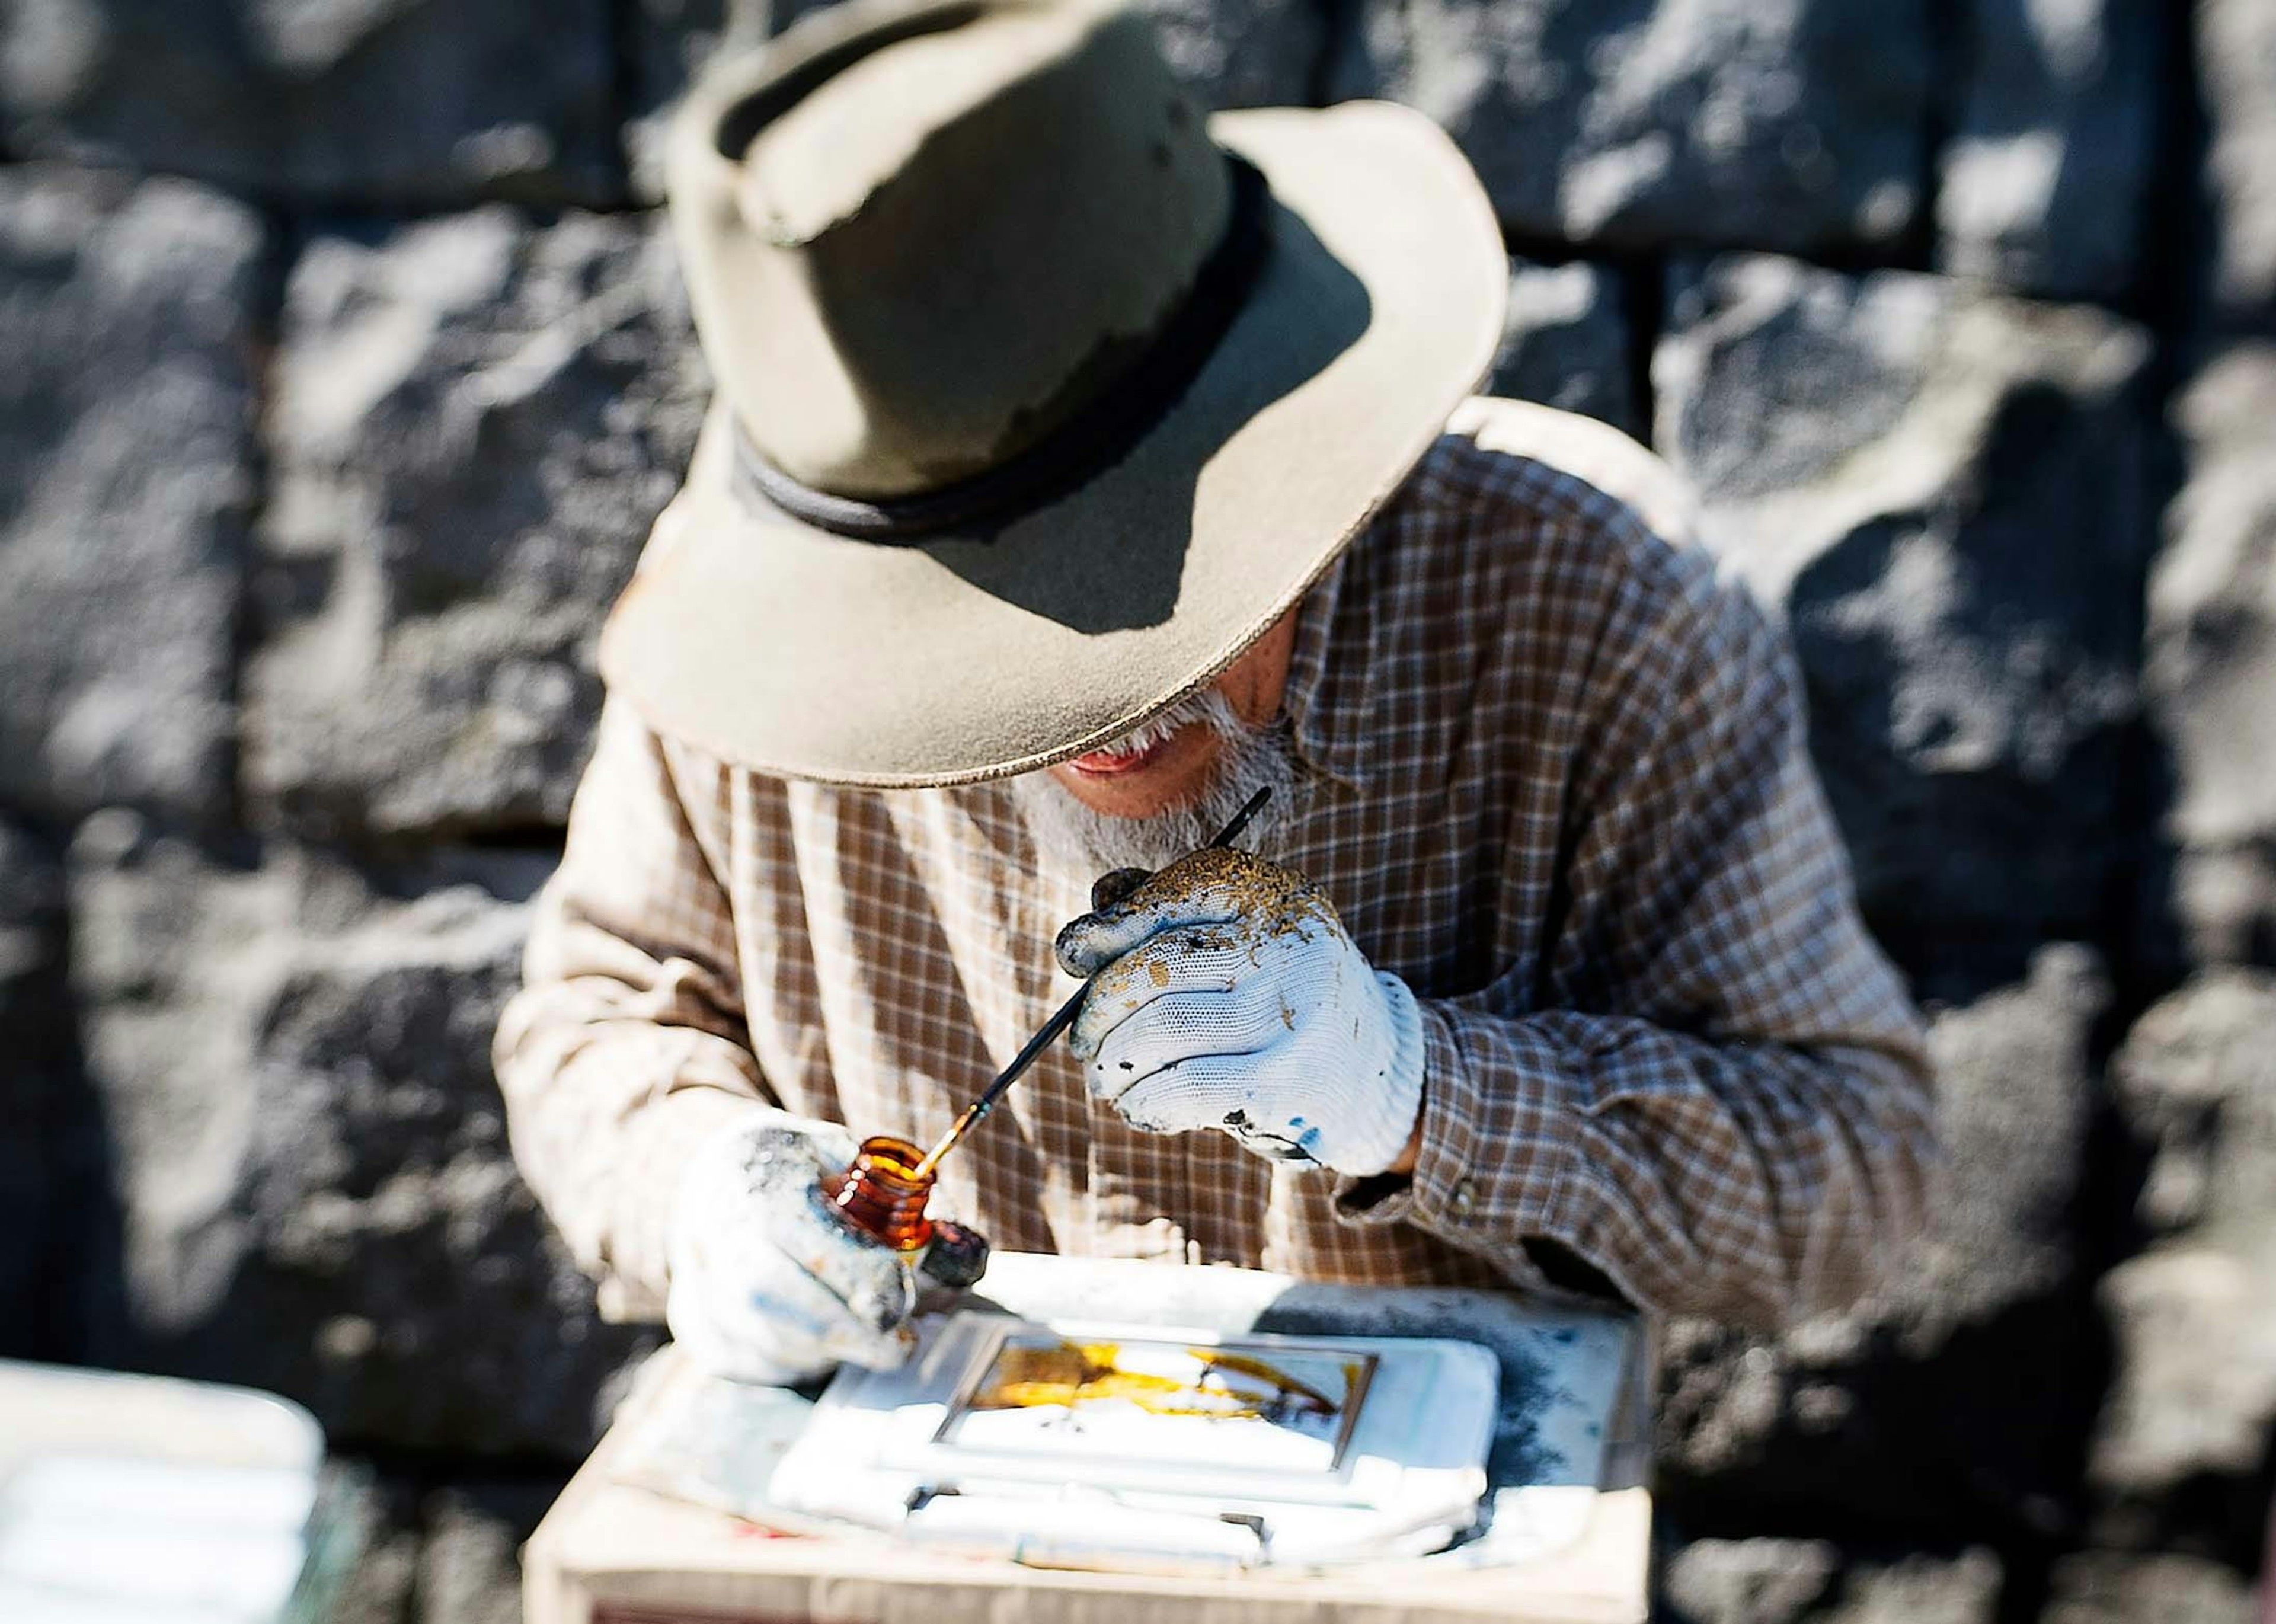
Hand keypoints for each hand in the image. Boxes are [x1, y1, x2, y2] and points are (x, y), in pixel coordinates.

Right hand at [666, 1114, 955, 1384]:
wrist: (720, 1174)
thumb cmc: (800, 1167)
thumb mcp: (848, 1155)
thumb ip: (897, 1198)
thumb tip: (951, 1253)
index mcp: (758, 1177)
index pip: (804, 1236)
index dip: (861, 1277)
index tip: (900, 1301)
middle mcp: (712, 1229)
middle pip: (769, 1298)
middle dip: (846, 1332)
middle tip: (899, 1345)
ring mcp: (696, 1281)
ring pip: (761, 1339)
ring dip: (828, 1349)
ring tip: (866, 1334)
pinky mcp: (697, 1324)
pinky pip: (750, 1361)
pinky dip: (798, 1359)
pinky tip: (822, 1338)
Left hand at [1055, 848, 1425, 1175]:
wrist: (1376, 1067)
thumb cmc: (1280, 997)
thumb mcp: (1239, 938)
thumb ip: (1163, 919)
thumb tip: (1081, 939)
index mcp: (1271, 894)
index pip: (1169, 896)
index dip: (1107, 927)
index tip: (1074, 955)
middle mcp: (1287, 943)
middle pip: (1155, 967)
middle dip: (1098, 1009)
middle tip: (1085, 1041)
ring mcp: (1290, 1013)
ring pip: (1161, 1030)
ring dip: (1111, 1062)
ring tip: (1105, 1077)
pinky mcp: (1287, 1081)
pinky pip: (1184, 1089)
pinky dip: (1142, 1101)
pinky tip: (1137, 1105)